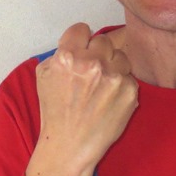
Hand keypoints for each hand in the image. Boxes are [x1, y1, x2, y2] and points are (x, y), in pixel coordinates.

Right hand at [26, 23, 138, 175]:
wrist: (70, 145)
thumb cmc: (55, 112)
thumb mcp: (44, 75)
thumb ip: (60, 53)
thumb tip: (77, 42)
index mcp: (68, 57)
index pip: (82, 29)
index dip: (80, 40)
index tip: (81, 49)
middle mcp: (92, 64)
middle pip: (103, 40)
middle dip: (97, 53)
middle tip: (91, 72)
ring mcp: (114, 77)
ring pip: (120, 56)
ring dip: (113, 67)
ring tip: (101, 86)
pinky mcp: (131, 92)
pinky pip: (129, 76)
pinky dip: (121, 86)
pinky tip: (109, 99)